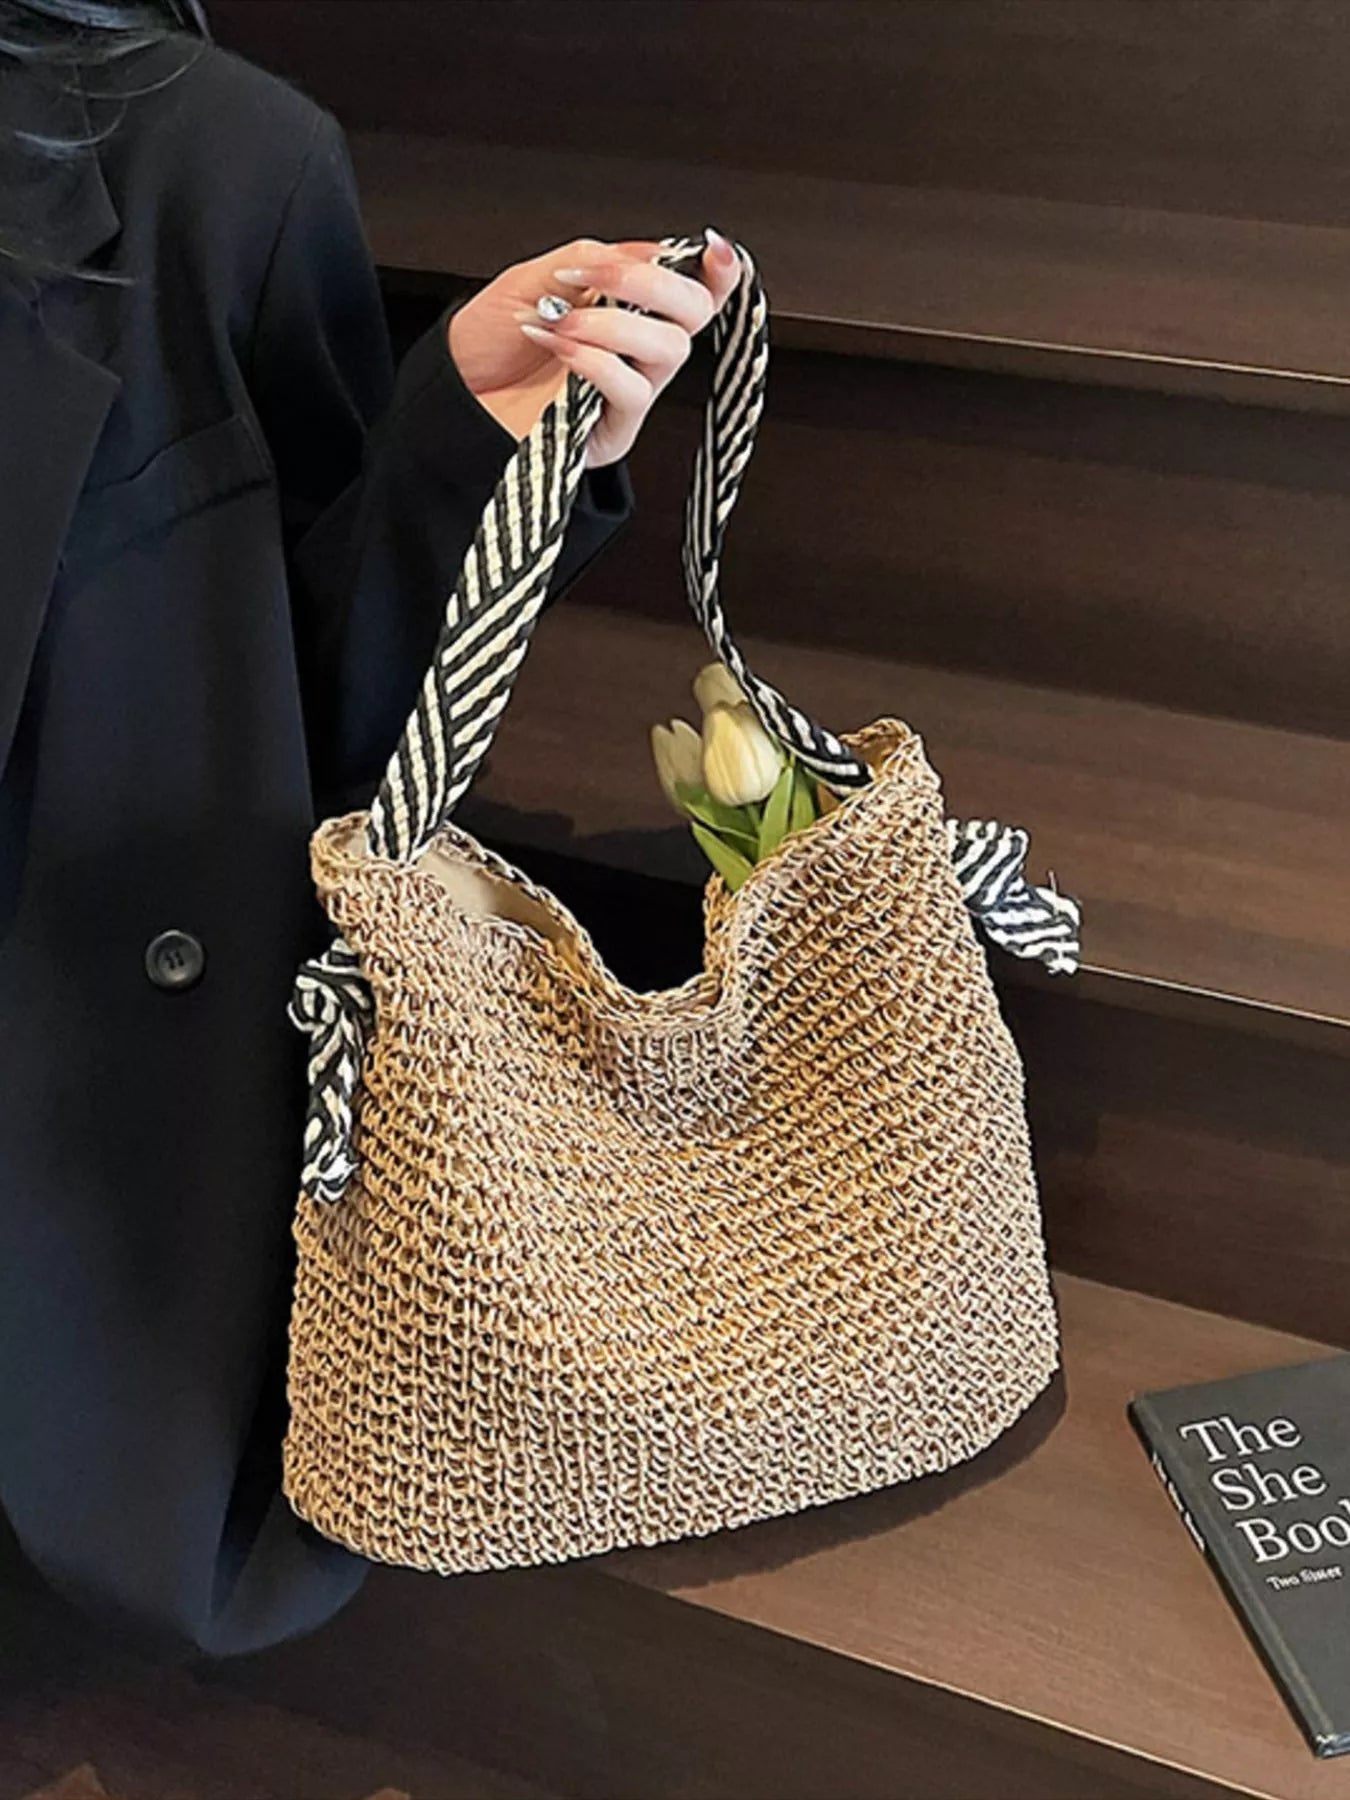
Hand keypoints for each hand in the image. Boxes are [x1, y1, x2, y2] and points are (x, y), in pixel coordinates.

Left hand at [448, 233, 741, 466]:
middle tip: (593, 276)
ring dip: (612, 323)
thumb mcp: (537, 277)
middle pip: (696, 314)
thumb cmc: (491, 339)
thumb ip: (593, 261)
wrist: (453, 393)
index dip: (720, 270)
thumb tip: (650, 251)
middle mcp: (641, 351)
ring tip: (557, 319)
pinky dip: (593, 357)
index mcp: (632, 310)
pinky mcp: (612, 430)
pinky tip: (555, 343)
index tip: (711, 247)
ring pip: (670, 349)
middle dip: (651, 282)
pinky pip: (632, 389)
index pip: (698, 290)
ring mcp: (631, 391)